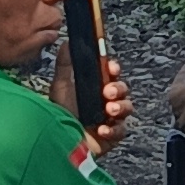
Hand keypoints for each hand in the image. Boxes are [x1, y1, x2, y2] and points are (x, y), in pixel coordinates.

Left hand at [51, 36, 133, 156]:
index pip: (112, 73)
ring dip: (120, 107)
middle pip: (123, 89)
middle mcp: (107, 101)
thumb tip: (67, 42)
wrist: (57, 141)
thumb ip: (65, 65)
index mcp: (97, 86)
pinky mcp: (113, 136)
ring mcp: (112, 118)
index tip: (111, 68)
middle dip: (118, 88)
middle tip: (107, 92)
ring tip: (108, 110)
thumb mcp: (61, 87)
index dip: (115, 69)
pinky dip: (113, 129)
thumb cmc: (61, 113)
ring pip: (127, 108)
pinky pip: (121, 130)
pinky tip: (102, 130)